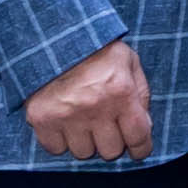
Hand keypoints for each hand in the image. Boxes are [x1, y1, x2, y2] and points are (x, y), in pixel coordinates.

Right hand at [20, 36, 155, 161]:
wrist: (51, 35)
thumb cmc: (95, 48)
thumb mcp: (128, 61)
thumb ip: (141, 94)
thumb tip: (145, 126)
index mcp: (121, 92)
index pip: (138, 137)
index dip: (141, 148)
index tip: (137, 148)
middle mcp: (95, 108)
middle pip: (111, 151)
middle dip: (112, 140)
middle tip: (106, 125)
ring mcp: (66, 115)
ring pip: (84, 152)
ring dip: (86, 141)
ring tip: (83, 120)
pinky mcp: (42, 118)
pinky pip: (56, 149)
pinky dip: (61, 140)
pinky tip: (64, 122)